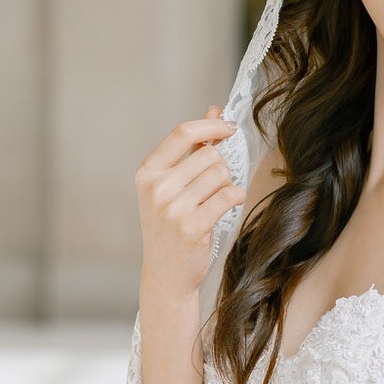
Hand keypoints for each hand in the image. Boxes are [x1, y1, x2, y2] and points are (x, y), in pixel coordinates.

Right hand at [134, 105, 245, 295]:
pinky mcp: (192, 226)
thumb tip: (215, 109)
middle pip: (210, 155)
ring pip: (222, 174)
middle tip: (213, 186)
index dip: (211, 125)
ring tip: (214, 201)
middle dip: (220, 166)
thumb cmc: (171, 225)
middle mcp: (157, 187)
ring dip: (227, 185)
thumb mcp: (172, 184)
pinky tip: (227, 207)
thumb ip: (193, 146)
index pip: (183, 132)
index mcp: (147, 172)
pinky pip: (229, 196)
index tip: (229, 128)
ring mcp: (173, 208)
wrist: (166, 274)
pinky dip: (236, 198)